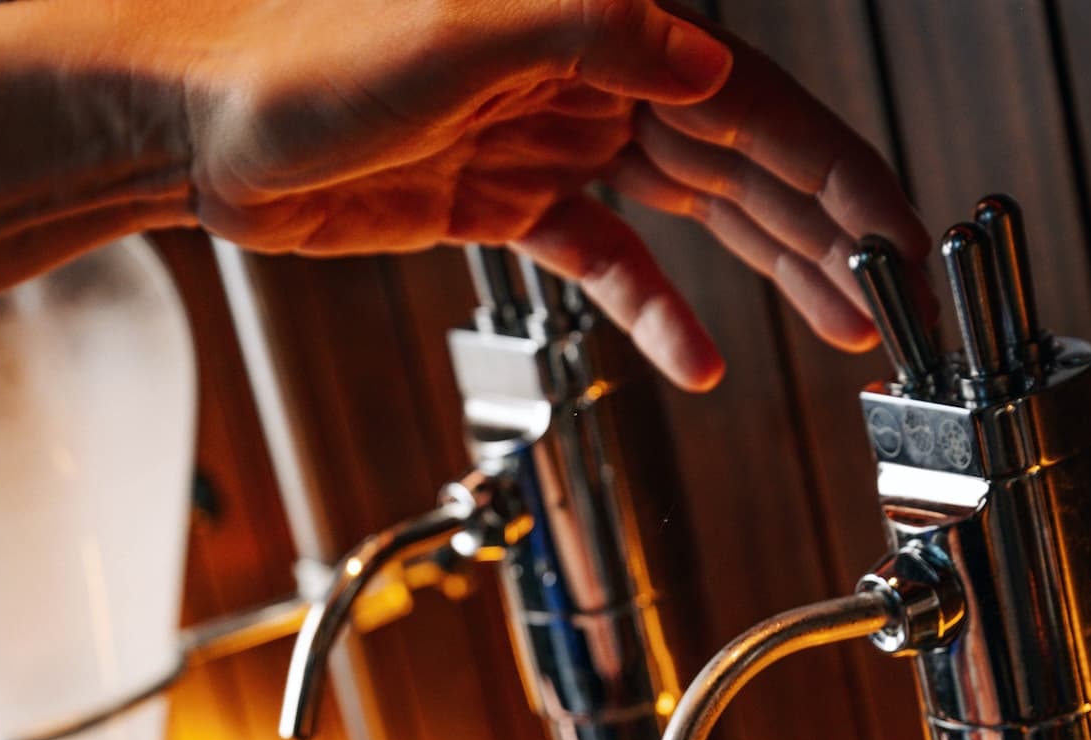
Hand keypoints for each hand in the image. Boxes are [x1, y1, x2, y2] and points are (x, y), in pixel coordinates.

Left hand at [95, 0, 927, 387]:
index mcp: (598, 19)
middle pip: (739, 157)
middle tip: (891, 296)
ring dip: (764, 269)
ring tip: (835, 324)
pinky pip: (603, 257)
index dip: (835, 172)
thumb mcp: (458, 28)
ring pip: (688, 209)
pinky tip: (693, 356)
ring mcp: (548, 137)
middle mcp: (587, 72)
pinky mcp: (504, 197)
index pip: (750, 100)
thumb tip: (711, 64)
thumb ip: (595, 32)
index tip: (896, 233)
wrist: (194, 120)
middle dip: (821, 230)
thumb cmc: (298, 54)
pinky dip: (650, 307)